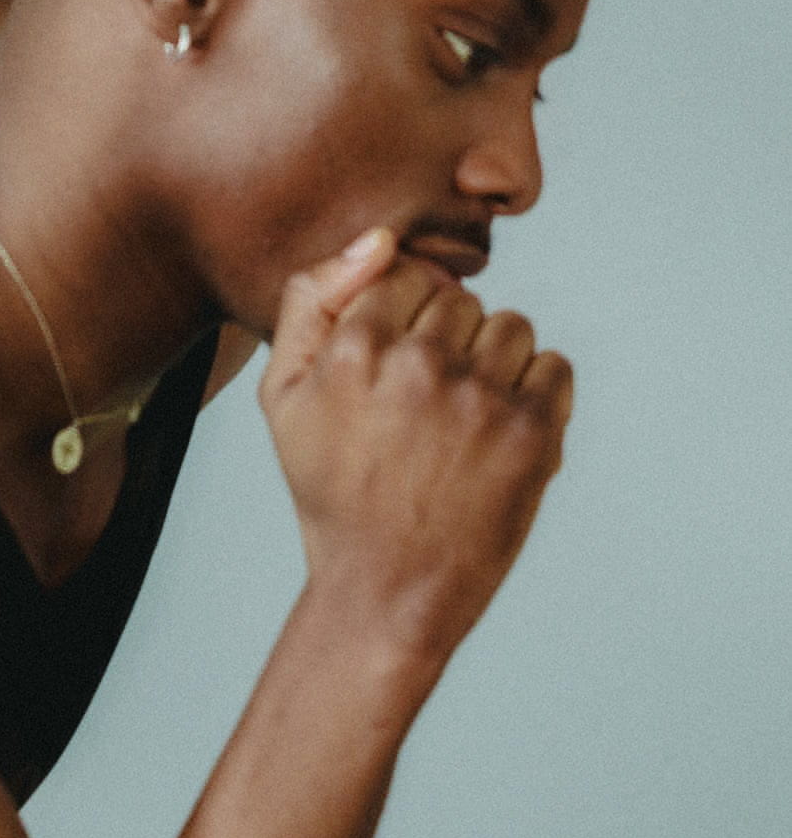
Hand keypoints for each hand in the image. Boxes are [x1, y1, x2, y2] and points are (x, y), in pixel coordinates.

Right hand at [262, 230, 573, 677]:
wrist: (384, 597)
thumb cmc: (335, 497)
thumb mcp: (284, 400)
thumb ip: (311, 302)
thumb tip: (380, 239)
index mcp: (353, 350)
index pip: (406, 277)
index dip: (403, 330)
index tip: (390, 389)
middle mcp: (417, 366)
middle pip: (462, 302)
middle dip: (449, 351)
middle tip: (421, 425)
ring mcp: (479, 398)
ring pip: (512, 329)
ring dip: (495, 373)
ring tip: (460, 437)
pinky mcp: (531, 431)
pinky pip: (554, 369)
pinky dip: (535, 405)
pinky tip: (494, 450)